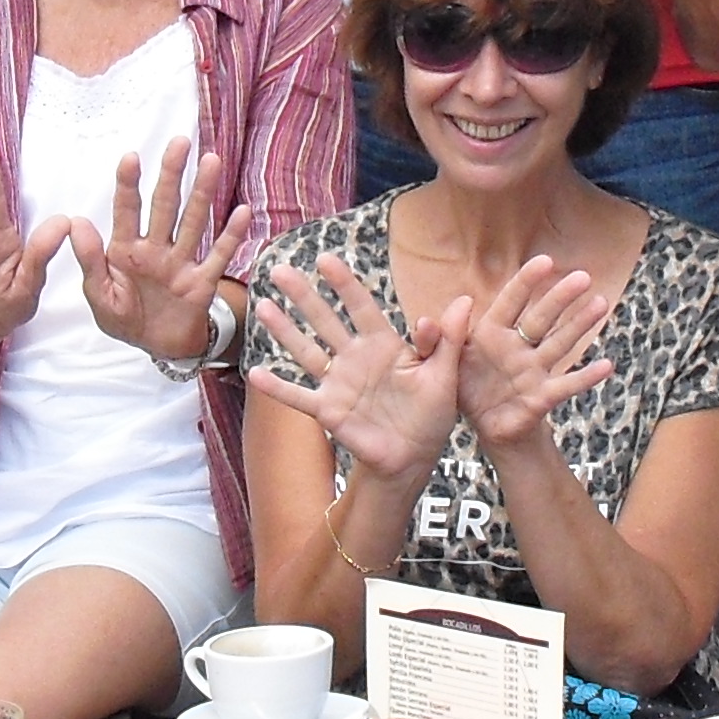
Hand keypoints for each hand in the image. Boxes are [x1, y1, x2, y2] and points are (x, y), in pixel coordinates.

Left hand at [68, 139, 253, 363]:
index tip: (131, 157)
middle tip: (180, 142)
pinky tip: (242, 211)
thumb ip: (90, 260)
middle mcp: (156, 248)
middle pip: (165, 205)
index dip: (128, 185)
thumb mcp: (99, 295)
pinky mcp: (202, 281)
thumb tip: (76, 222)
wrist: (156, 348)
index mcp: (126, 250)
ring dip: (203, 192)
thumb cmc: (124, 318)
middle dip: (172, 174)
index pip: (127, 211)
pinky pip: (218, 255)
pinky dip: (231, 235)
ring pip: (193, 221)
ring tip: (211, 161)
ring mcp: (181, 262)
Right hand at [247, 254, 461, 482]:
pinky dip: (278, 387)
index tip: (326, 261)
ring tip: (263, 307)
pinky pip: (299, 397)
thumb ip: (449, 340)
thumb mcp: (445, 375)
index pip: (362, 307)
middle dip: (304, 297)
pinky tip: (254, 374)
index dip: (344, 284)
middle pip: (326, 321)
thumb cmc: (431, 415)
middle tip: (280, 270)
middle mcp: (356, 358)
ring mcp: (339, 384)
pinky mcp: (329, 411)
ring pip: (307, 351)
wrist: (413, 457)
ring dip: (285, 330)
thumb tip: (465, 300)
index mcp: (384, 345)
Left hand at [453, 257, 614, 448]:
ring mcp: (532, 371)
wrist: (486, 427)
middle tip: (583, 275)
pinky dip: (586, 376)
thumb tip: (425, 319)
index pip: (510, 302)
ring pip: (559, 343)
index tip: (545, 261)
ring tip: (601, 303)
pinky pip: (565, 385)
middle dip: (560, 297)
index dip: (527, 282)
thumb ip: (438, 342)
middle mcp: (517, 347)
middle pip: (541, 318)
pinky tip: (607, 365)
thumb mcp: (446, 364)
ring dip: (580, 325)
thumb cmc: (468, 388)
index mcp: (491, 334)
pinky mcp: (540, 397)